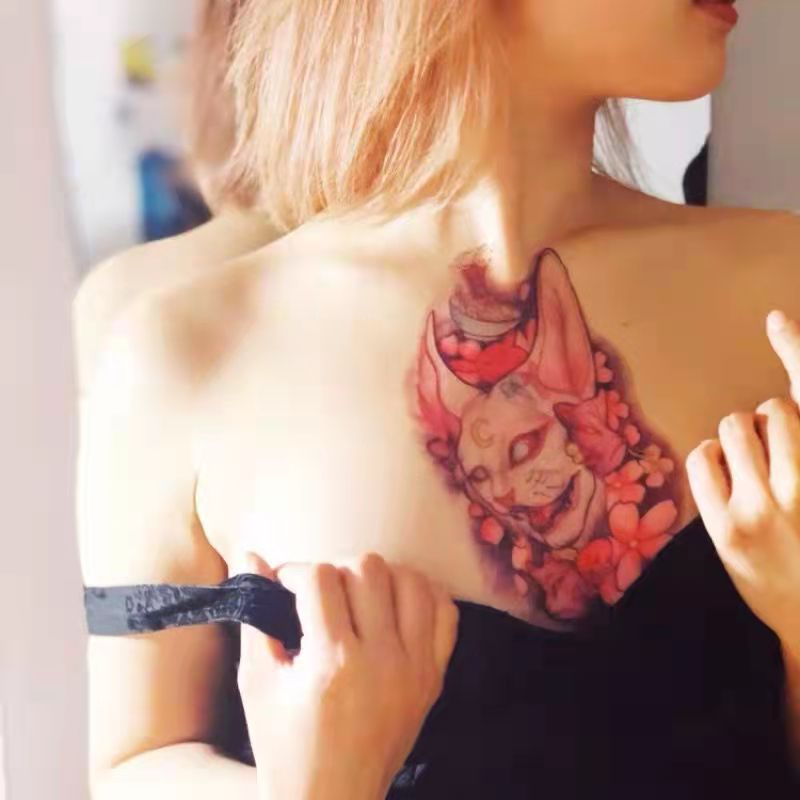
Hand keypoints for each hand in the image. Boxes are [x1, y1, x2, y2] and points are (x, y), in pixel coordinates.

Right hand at [236, 553, 458, 799]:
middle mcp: (383, 658)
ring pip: (412, 581)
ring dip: (381, 577)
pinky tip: (396, 605)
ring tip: (358, 596)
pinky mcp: (434, 677)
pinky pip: (445, 613)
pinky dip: (423, 597)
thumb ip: (255, 618)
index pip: (320, 578)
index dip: (295, 571)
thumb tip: (249, 556)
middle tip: (320, 594)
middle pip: (368, 569)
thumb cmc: (285, 747)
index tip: (284, 586)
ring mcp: (416, 667)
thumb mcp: (257, 685)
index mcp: (333, 661)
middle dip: (336, 569)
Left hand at [686, 310, 799, 653]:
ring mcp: (763, 508)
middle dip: (769, 420)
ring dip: (739, 433)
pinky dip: (710, 454)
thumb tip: (776, 412)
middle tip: (770, 450)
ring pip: (734, 426)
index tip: (776, 319)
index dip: (797, 350)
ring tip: (748, 461)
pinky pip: (702, 457)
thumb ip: (799, 444)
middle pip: (774, 409)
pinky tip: (723, 470)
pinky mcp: (725, 526)